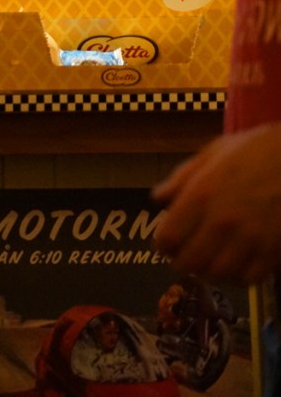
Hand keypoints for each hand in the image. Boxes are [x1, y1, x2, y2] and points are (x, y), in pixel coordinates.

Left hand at [152, 122, 280, 283]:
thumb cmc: (257, 149)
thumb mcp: (214, 151)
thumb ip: (182, 177)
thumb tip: (159, 198)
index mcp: (201, 194)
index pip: (168, 238)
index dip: (163, 245)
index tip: (166, 243)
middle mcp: (222, 222)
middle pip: (189, 263)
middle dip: (182, 261)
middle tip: (185, 255)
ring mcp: (249, 240)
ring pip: (217, 275)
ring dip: (209, 271)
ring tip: (209, 260)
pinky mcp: (273, 252)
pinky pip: (247, 280)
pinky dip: (237, 277)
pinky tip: (236, 264)